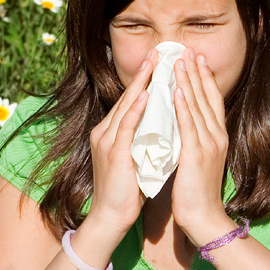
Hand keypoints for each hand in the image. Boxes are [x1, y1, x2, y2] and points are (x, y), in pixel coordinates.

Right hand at [86, 49, 155, 233]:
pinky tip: (147, 94)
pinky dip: (136, 109)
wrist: (112, 218)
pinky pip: (126, 126)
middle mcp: (105, 131)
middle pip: (128, 96)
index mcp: (112, 132)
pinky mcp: (113, 153)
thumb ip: (145, 139)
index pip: (131, 100)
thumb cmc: (128, 191)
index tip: (161, 62)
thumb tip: (164, 125)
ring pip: (127, 105)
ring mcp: (107, 141)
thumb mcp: (138, 157)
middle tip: (160, 51)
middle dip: (144, 73)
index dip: (146, 80)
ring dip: (142, 83)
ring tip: (155, 63)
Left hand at [171, 48, 235, 244]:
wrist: (203, 217)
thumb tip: (185, 124)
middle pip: (207, 97)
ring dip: (189, 82)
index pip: (213, 101)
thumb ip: (195, 140)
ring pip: (198, 106)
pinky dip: (183, 106)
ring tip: (180, 61)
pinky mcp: (196, 154)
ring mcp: (208, 144)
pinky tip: (177, 90)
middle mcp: (216, 136)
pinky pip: (188, 125)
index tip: (198, 59)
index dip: (206, 78)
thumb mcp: (199, 160)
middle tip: (189, 50)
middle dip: (197, 72)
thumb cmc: (197, 192)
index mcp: (218, 137)